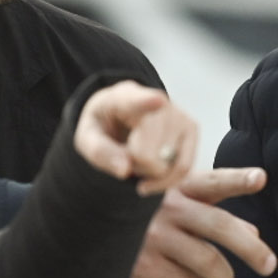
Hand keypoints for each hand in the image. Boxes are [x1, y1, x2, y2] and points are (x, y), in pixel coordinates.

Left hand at [74, 82, 197, 195]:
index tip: (157, 100)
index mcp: (123, 98)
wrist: (119, 117)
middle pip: (150, 153)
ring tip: (138, 158)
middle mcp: (157, 101)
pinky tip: (152, 175)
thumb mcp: (86, 139)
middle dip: (136, 165)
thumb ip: (100, 152)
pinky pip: (184, 168)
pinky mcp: (191, 128)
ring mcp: (178, 114)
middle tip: (124, 155)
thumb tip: (124, 170)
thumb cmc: (103, 126)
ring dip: (151, 173)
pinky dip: (167, 180)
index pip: (138, 101)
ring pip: (169, 165)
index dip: (148, 102)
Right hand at [130, 167, 277, 277]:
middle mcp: (166, 207)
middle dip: (251, 248)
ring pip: (208, 261)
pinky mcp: (145, 265)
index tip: (262, 178)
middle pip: (219, 226)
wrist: (96, 239)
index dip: (238, 179)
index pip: (212, 181)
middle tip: (270, 265)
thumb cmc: (146, 218)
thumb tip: (254, 232)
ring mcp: (154, 236)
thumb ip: (212, 213)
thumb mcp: (175, 206)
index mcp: (176, 186)